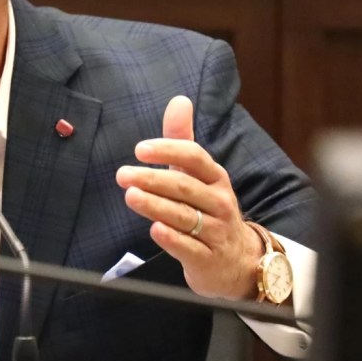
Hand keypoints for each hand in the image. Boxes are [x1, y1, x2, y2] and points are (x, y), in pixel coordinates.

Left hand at [115, 96, 261, 299]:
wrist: (238, 260)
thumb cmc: (209, 209)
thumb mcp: (199, 175)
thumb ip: (182, 140)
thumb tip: (179, 100)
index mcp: (215, 178)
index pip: (194, 157)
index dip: (168, 151)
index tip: (140, 149)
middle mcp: (219, 202)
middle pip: (185, 187)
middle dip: (153, 179)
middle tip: (123, 175)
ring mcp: (216, 232)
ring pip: (185, 216)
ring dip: (156, 205)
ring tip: (131, 196)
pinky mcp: (208, 259)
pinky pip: (190, 248)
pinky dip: (172, 239)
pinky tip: (155, 229)